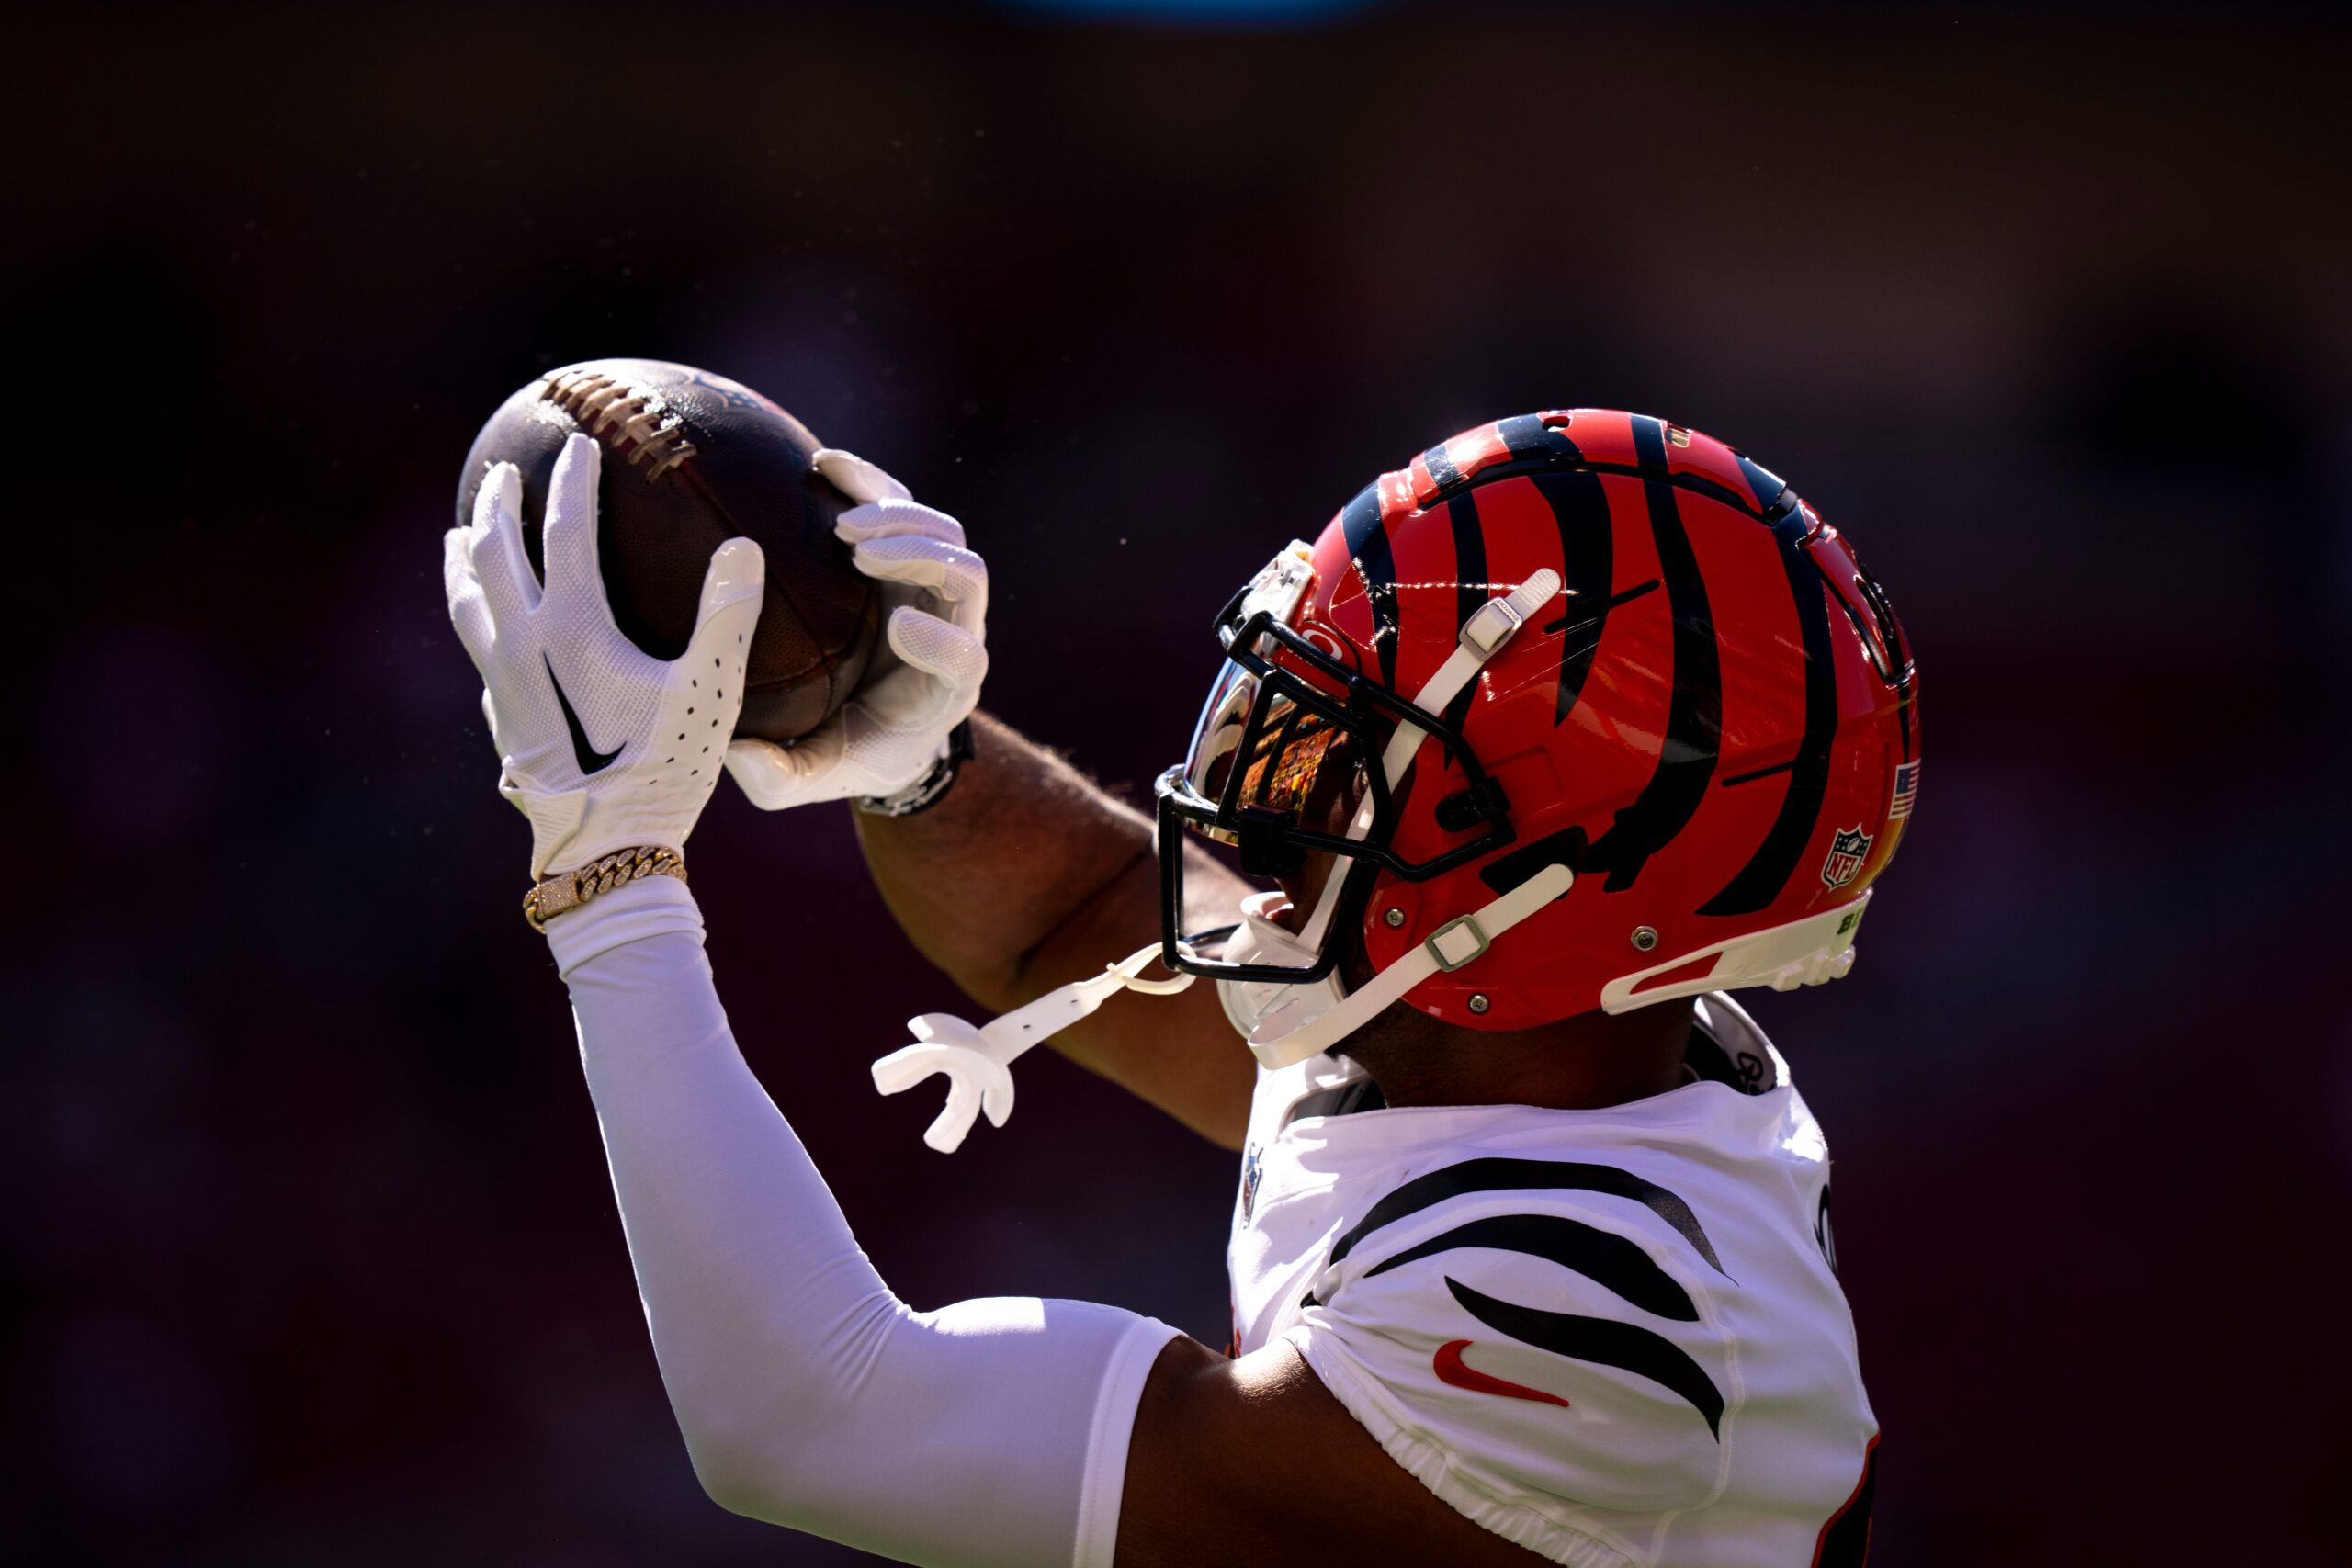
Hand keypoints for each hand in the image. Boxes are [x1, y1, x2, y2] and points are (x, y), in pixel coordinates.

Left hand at [445, 432, 765, 877]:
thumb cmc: (664, 771)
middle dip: (497, 507)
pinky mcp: (502, 721)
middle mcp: (520, 648)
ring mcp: (502, 687)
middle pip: (495, 557)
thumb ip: (725, 617)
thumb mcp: (709, 692)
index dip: (573, 482)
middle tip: (499, 473)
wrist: (606, 849)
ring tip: (460, 536)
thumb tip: (743, 548)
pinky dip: (476, 616)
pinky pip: (478, 650)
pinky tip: (486, 627)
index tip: (579, 443)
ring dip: (465, 562)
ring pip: (469, 605)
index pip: (566, 532)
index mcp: (569, 629)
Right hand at [723, 449, 986, 810]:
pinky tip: (824, 465)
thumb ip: (780, 778)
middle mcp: (952, 630)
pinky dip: (870, 482)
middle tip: (857, 551)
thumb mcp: (815, 775)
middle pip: (966, 577)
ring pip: (944, 533)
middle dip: (920, 556)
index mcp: (945, 690)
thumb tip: (738, 757)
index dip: (941, 641)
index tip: (896, 629)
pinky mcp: (904, 554)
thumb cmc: (849, 751)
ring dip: (898, 517)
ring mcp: (932, 587)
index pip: (965, 658)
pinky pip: (902, 504)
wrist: (873, 719)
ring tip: (840, 524)